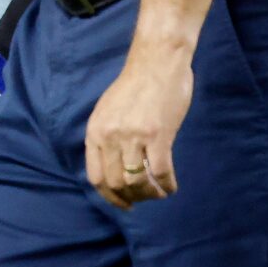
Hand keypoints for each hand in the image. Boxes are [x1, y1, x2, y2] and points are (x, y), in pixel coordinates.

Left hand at [84, 40, 192, 209]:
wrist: (157, 62)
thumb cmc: (136, 85)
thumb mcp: (107, 111)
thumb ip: (106, 136)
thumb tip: (114, 166)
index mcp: (95, 132)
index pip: (96, 177)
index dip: (110, 196)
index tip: (123, 204)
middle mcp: (110, 137)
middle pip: (116, 183)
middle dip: (131, 198)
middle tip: (144, 200)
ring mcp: (133, 137)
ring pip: (137, 182)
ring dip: (149, 194)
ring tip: (158, 194)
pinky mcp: (157, 135)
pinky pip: (160, 172)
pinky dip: (167, 185)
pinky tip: (171, 187)